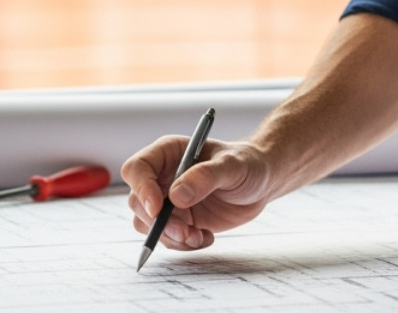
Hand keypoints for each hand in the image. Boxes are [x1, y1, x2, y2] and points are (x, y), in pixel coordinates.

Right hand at [121, 135, 273, 250]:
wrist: (260, 183)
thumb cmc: (247, 164)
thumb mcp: (232, 165)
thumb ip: (205, 176)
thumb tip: (176, 195)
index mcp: (169, 153)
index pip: (137, 168)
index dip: (142, 188)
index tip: (158, 209)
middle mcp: (163, 177)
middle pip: (137, 201)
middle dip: (158, 222)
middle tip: (185, 231)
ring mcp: (168, 200)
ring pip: (148, 224)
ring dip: (170, 237)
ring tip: (199, 236)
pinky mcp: (178, 221)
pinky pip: (166, 239)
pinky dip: (183, 244)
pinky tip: (205, 237)